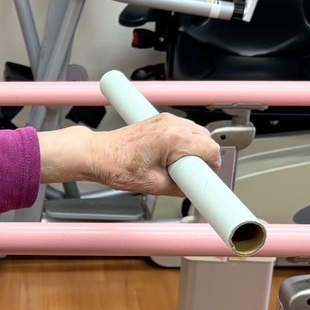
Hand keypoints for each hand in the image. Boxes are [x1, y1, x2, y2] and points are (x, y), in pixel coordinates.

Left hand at [38, 113, 221, 196]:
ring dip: (194, 151)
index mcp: (173, 138)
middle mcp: (171, 124)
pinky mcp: (158, 121)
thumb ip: (179, 188)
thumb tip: (191, 190)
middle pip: (206, 139)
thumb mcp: (153, 185)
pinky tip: (170, 158)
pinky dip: (183, 144)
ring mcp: (165, 120)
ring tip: (177, 168)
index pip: (211, 149)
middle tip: (191, 177)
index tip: (208, 179)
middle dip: (203, 159)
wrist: (97, 155)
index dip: (212, 168)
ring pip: (195, 133)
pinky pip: (182, 131)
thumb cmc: (116, 166)